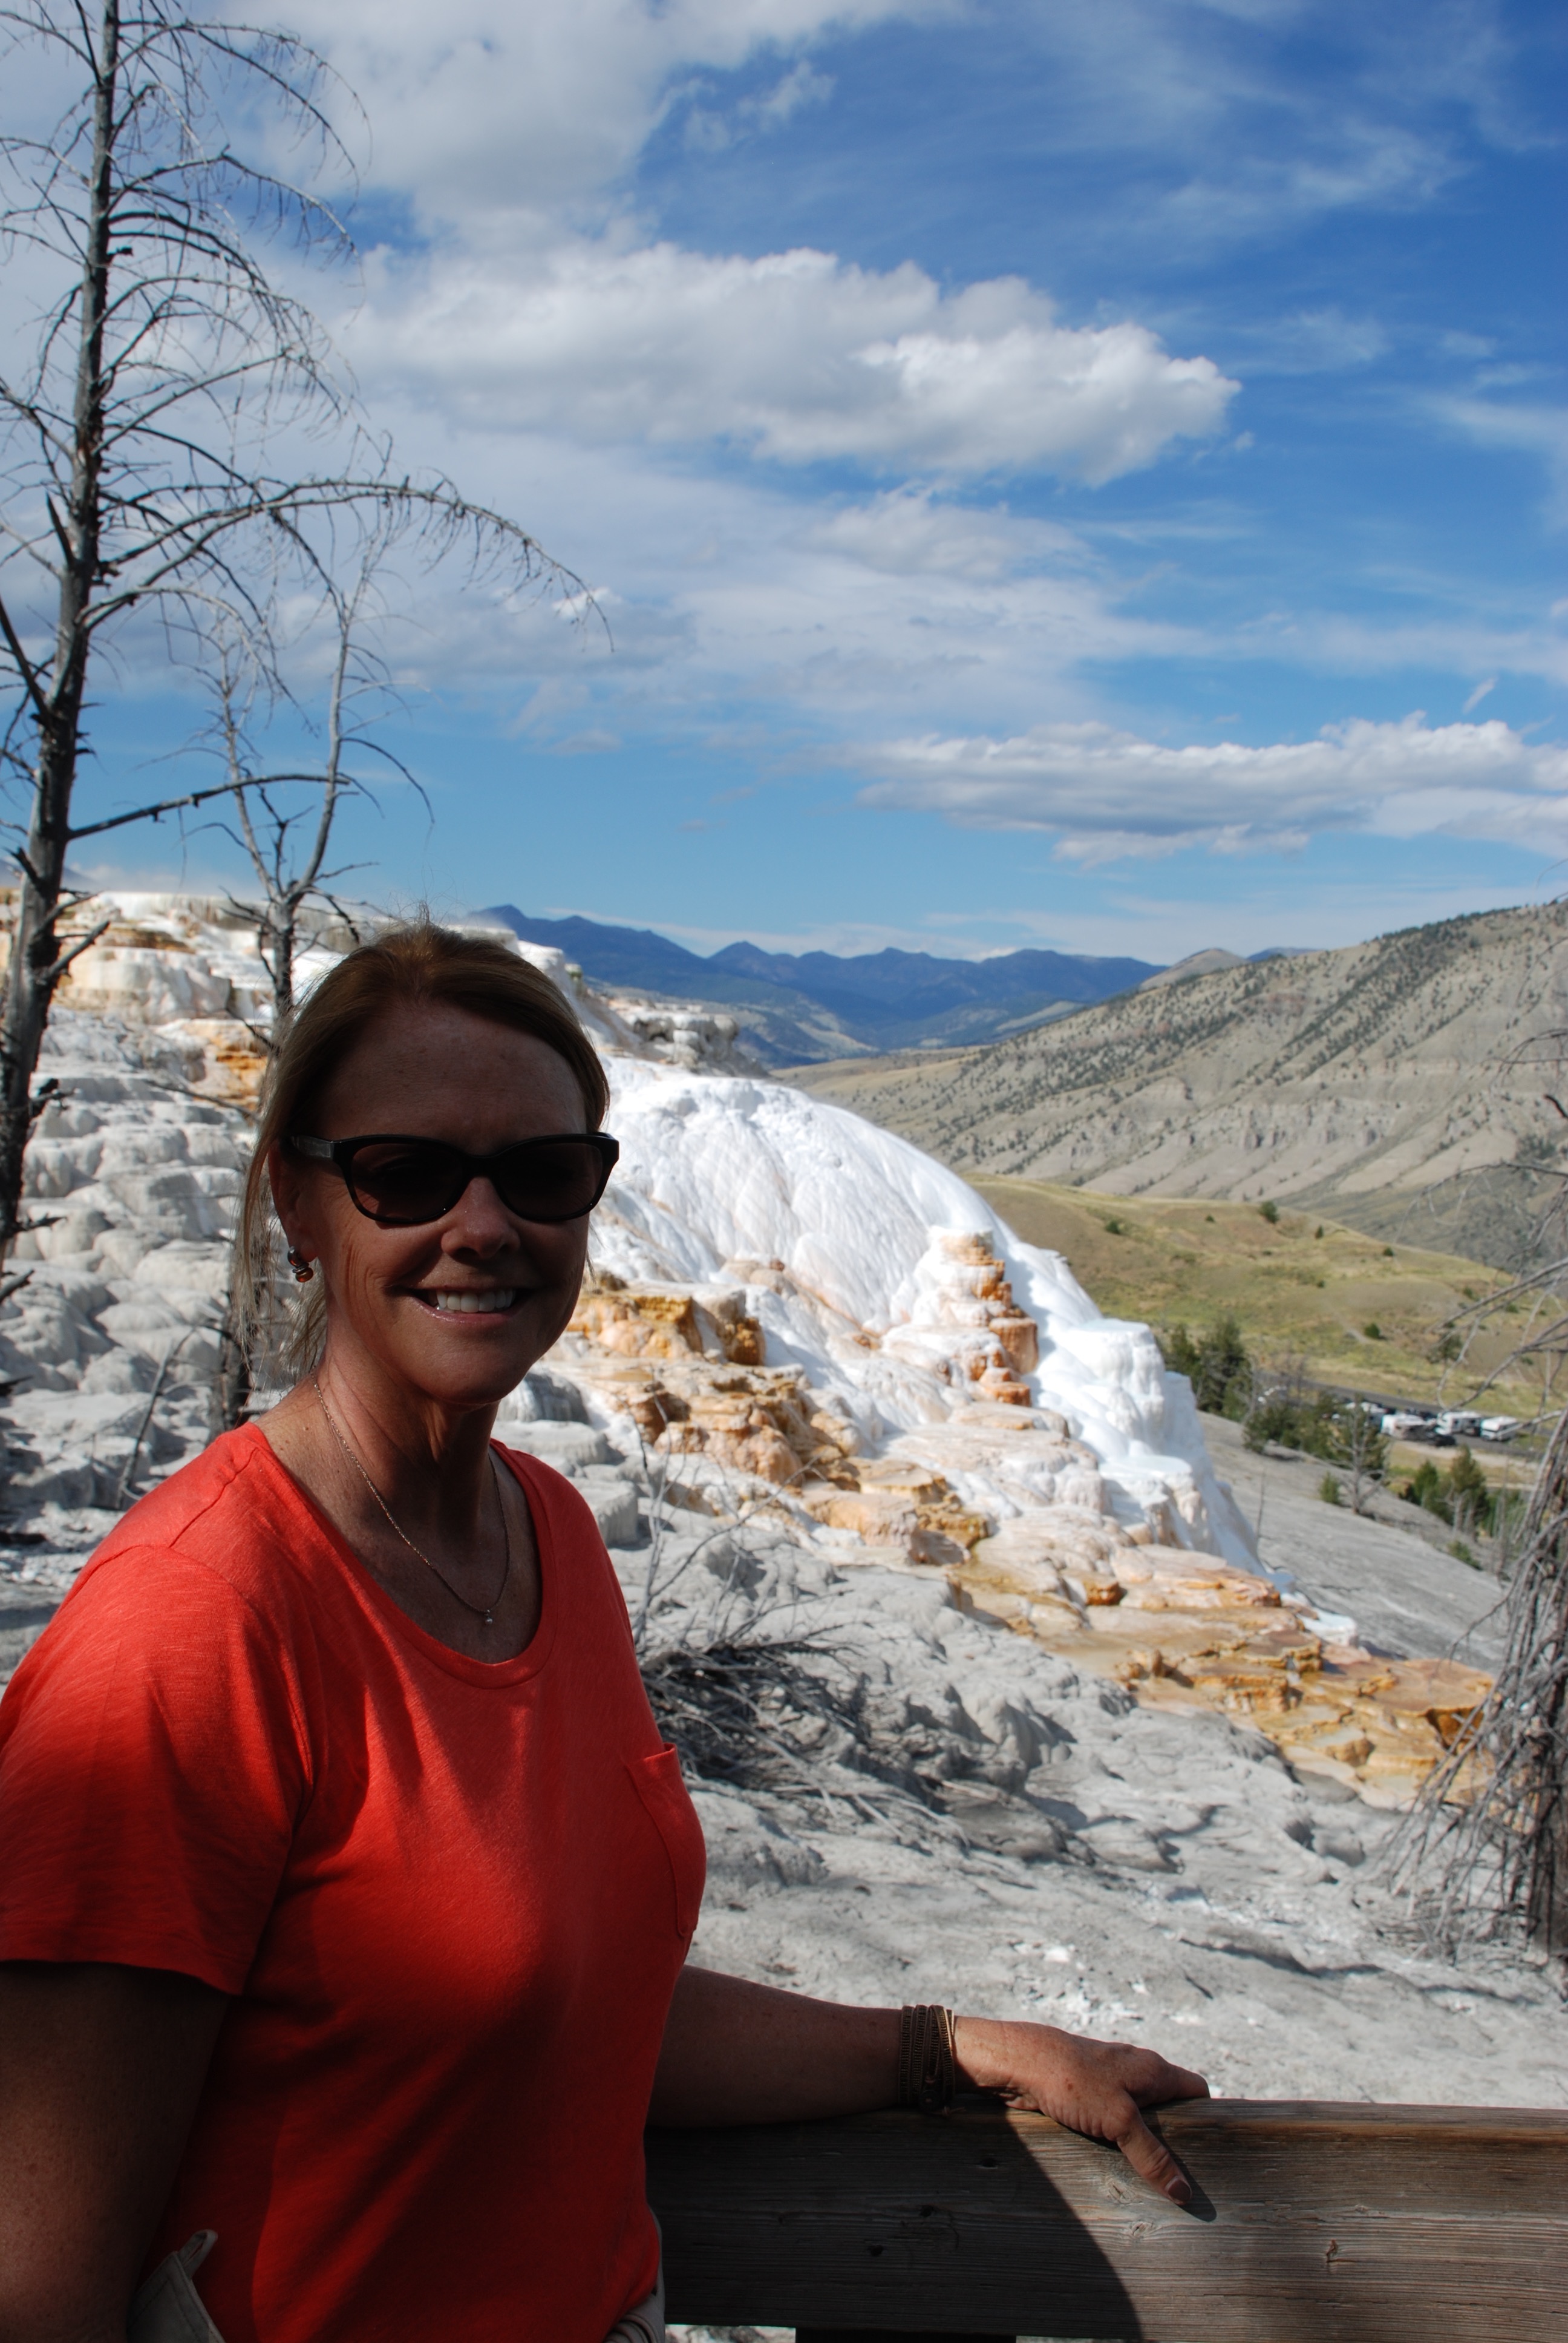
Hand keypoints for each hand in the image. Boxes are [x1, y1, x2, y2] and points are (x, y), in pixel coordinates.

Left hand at [954, 2015, 1207, 2203]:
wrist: (1021, 2062)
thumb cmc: (1073, 2080)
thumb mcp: (1120, 2122)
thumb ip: (1152, 2156)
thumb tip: (1184, 2192)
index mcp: (1154, 2070)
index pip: (1197, 2091)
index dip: (1206, 2119)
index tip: (1210, 2154)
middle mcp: (1136, 2073)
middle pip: (1169, 2108)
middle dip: (1173, 2140)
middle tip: (1179, 2178)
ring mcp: (1111, 2083)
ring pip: (1139, 2117)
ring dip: (1142, 2143)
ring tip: (1148, 2179)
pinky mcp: (1087, 2095)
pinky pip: (1113, 2121)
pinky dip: (1117, 2140)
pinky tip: (1113, 2164)